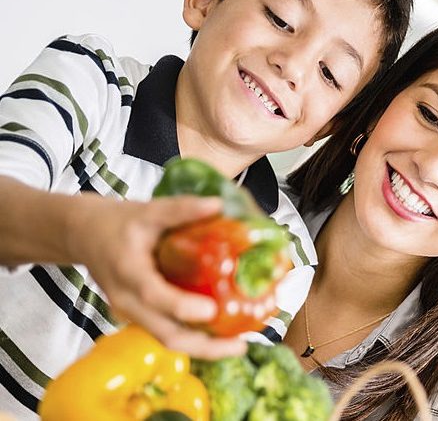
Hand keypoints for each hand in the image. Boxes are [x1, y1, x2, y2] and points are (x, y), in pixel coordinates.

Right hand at [70, 194, 246, 358]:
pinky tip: (219, 335)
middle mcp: (127, 300)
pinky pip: (166, 333)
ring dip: (202, 348)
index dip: (182, 306)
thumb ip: (180, 209)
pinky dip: (193, 339)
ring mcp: (131, 313)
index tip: (211, 310)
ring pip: (166, 339)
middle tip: (240, 346)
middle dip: (204, 347)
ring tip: (237, 345)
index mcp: (128, 271)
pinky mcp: (139, 316)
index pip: (153, 295)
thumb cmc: (116, 222)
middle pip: (165, 334)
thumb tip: (217, 204)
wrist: (83, 235)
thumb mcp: (147, 210)